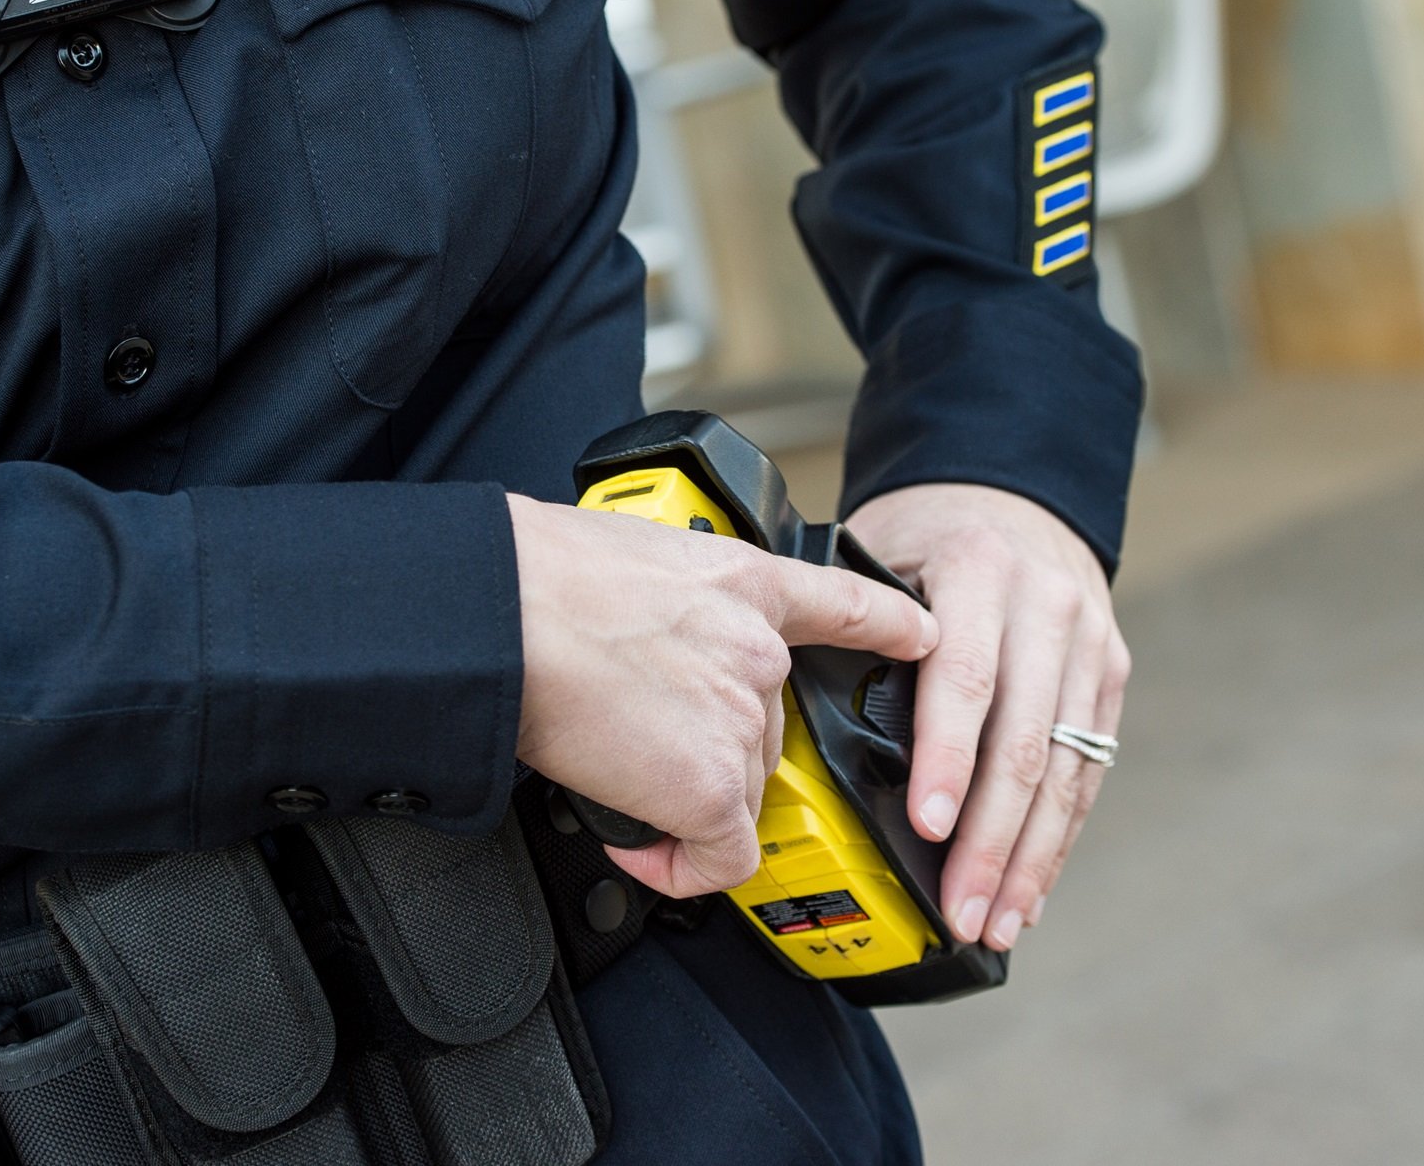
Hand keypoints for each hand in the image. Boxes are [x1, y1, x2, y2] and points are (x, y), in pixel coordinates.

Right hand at [510, 493, 937, 899]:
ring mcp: (740, 717)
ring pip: (739, 788)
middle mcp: (757, 648)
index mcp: (739, 579)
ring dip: (685, 803)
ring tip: (615, 781)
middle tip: (638, 750)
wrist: (502, 614)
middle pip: (762, 728)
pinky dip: (682, 867)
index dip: (887, 625)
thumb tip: (637, 639)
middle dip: (705, 750)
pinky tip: (640, 845)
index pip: (839, 603)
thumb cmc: (533, 578)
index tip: (921, 637)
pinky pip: (722, 856)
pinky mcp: (710, 784)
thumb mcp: (627, 556)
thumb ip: (666, 601)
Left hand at [845, 483, 1126, 952]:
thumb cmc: (929, 533)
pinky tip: (1029, 889)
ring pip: (1064, 771)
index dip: (948, 759)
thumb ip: (856, 623)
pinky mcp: (1111, 677)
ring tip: (992, 919)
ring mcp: (1090, 645)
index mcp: (980, 571)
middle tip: (958, 907)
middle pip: (1024, 742)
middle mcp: (1047, 608)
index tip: (925, 824)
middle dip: (989, 838)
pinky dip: (1058, 838)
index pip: (965, 679)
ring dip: (1028, 858)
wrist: (1014, 492)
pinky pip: (1087, 771)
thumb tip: (794, 709)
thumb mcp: (879, 549)